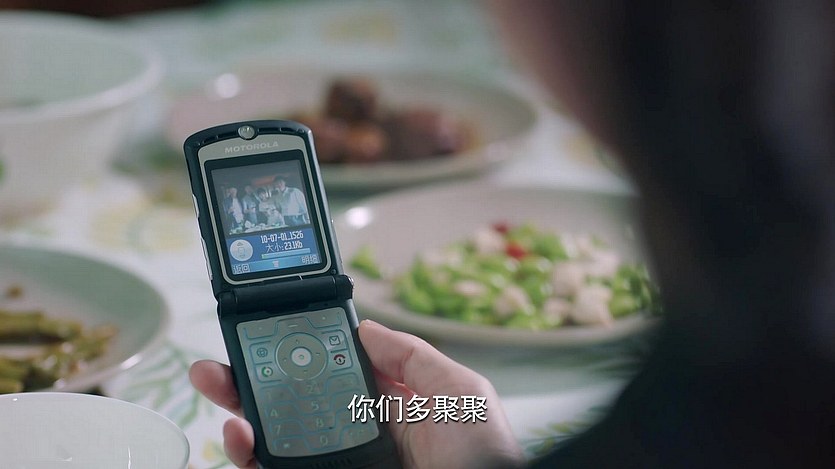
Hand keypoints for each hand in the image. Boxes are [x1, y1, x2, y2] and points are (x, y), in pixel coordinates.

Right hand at [189, 320, 523, 468]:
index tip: (265, 334)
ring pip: (275, 440)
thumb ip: (411, 355)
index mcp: (388, 405)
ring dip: (240, 415)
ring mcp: (336, 464)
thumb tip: (365, 327)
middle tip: (215, 366)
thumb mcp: (458, 392)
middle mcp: (356, 435)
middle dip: (250, 381)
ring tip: (222, 391)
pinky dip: (247, 455)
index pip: (331, 372)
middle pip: (292, 403)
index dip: (297, 352)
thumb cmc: (480, 458)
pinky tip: (240, 436)